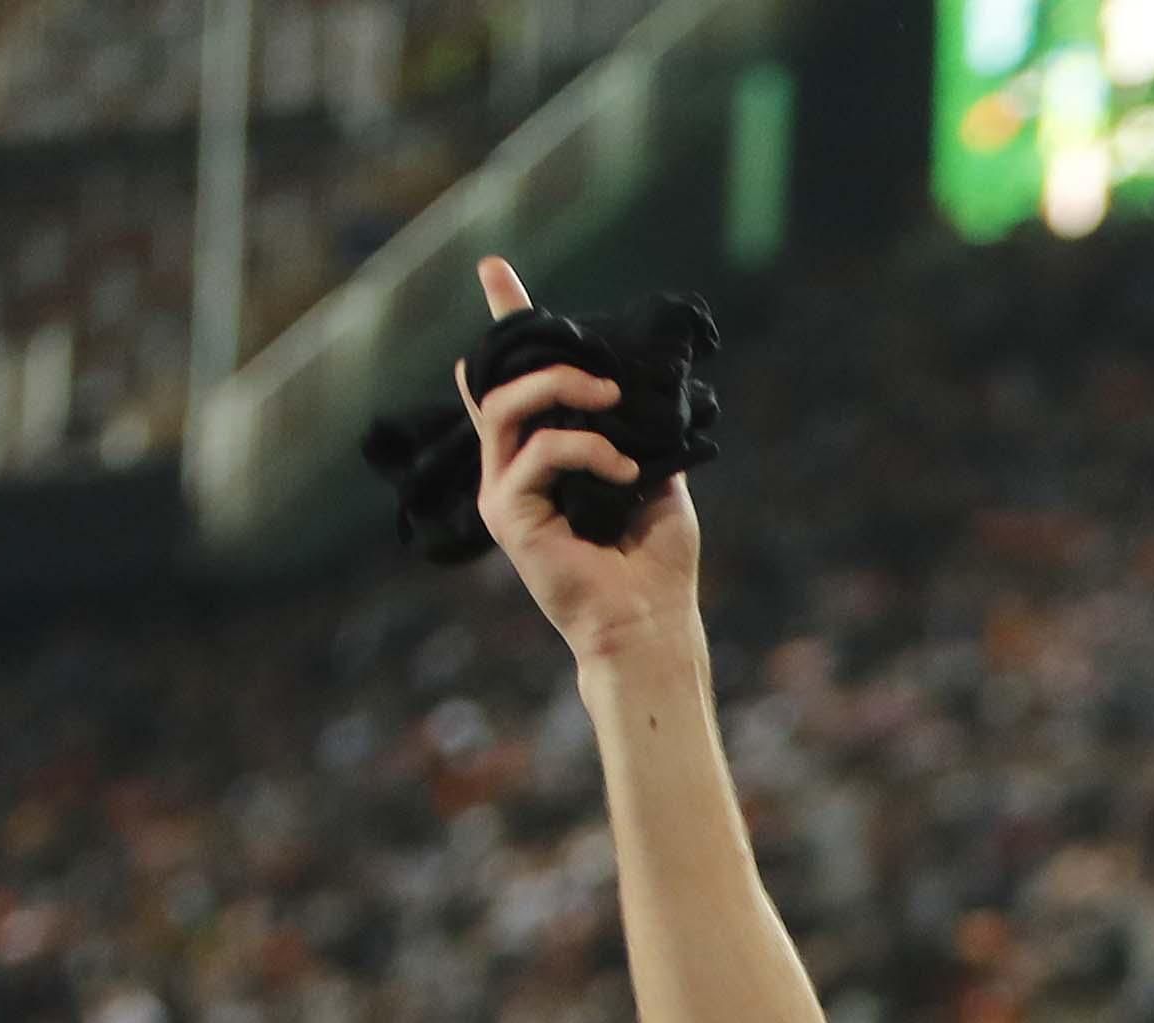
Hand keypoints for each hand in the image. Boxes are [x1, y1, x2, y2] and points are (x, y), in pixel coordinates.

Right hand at [464, 255, 702, 676]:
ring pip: (508, 404)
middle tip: (604, 373)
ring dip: (562, 388)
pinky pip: (540, 452)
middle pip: (497, 379)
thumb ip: (637, 432)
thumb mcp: (656, 479)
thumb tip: (647, 387)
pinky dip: (587, 451)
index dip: (507, 322)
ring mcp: (503, 490)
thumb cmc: (657, 565)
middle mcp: (513, 468)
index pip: (515, 380)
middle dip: (537, 345)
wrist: (651, 624)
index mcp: (544, 457)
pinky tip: (625, 474)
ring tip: (611, 402)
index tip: (496, 269)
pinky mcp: (509, 515)